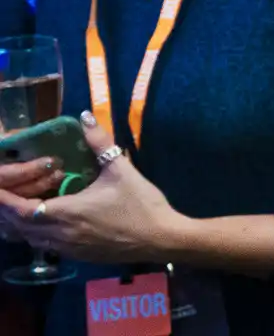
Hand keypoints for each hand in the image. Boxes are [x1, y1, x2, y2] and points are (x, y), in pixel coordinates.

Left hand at [0, 114, 186, 264]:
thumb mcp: (121, 170)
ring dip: (18, 223)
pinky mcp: (77, 255)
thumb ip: (100, 143)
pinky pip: (43, 245)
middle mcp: (60, 234)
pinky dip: (33, 232)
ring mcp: (67, 248)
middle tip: (4, 192)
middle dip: (7, 210)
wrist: (160, 238)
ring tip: (16, 206)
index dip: (4, 199)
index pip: (21, 209)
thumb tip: (85, 116)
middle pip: (18, 226)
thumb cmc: (141, 204)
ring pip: (29, 238)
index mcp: (67, 212)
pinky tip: (41, 221)